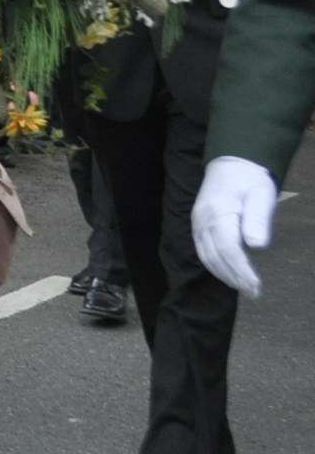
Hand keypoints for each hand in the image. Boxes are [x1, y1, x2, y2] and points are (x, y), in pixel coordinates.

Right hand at [193, 155, 277, 296]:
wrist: (231, 164)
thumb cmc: (250, 180)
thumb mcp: (261, 195)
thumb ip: (258, 219)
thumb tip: (257, 245)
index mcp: (218, 212)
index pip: (228, 248)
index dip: (241, 270)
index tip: (256, 286)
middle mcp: (202, 220)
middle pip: (215, 255)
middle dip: (234, 277)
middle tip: (254, 293)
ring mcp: (197, 222)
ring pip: (206, 256)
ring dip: (224, 275)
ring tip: (243, 288)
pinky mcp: (198, 225)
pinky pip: (202, 250)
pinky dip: (214, 265)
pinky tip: (228, 273)